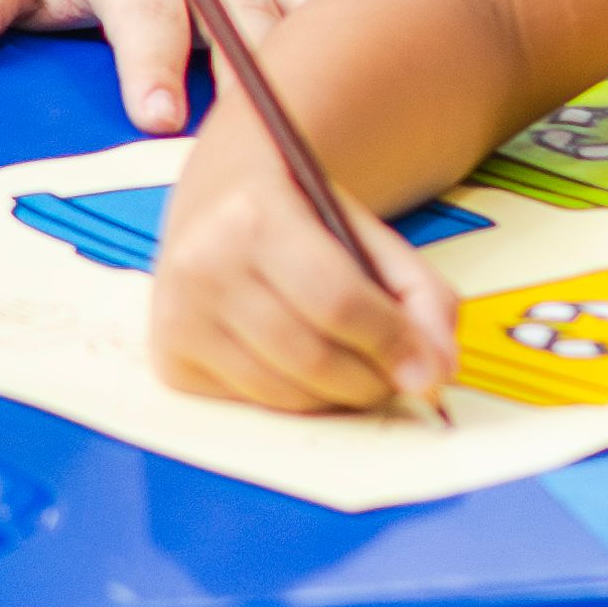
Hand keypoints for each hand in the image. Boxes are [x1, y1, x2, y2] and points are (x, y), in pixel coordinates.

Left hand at [0, 0, 334, 132]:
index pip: (146, 11)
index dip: (155, 65)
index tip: (162, 120)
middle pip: (240, 18)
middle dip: (251, 81)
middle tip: (258, 152)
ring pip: (304, 10)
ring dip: (317, 65)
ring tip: (319, 134)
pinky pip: (342, 10)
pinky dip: (359, 51)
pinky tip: (368, 112)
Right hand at [146, 98, 453, 413]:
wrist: (216, 202)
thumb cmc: (299, 219)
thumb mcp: (366, 233)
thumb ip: (419, 294)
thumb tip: (438, 371)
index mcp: (254, 216)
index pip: (337, 300)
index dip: (393, 344)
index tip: (432, 373)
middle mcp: (202, 264)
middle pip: (312, 357)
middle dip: (372, 380)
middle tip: (398, 377)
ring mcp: (177, 316)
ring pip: (284, 393)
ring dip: (338, 397)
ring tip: (357, 372)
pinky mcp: (169, 358)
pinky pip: (252, 405)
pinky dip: (294, 400)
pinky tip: (302, 368)